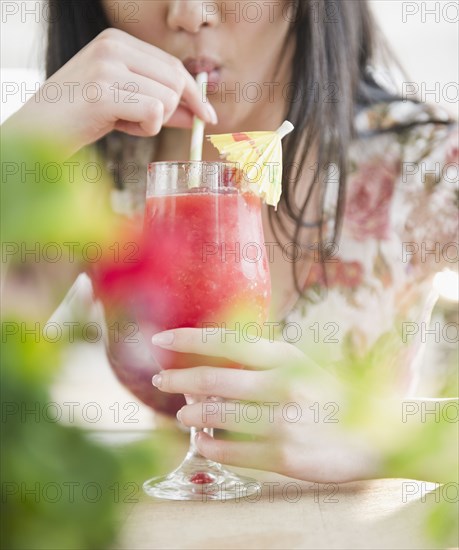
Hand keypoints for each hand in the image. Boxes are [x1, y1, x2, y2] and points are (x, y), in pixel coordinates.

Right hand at [4, 28, 216, 155]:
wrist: (40, 130)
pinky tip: (119, 127)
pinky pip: (153, 114)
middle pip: (176, 81)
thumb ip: (161, 102)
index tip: (206, 115)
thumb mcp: (124, 101)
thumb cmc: (82, 115)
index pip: (173, 66)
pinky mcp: (104, 93)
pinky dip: (144, 129)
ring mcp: (107, 67)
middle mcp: (113, 46)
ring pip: (167, 99)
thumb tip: (198, 113)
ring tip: (123, 122)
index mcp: (116, 41)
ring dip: (153, 122)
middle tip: (143, 122)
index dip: (193, 94)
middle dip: (171, 110)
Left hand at [151, 328, 379, 482]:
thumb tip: (210, 359)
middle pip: (212, 380)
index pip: (224, 341)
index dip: (187, 339)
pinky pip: (231, 451)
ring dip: (191, 415)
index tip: (160, 340)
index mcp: (285, 357)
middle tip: (162, 380)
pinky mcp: (284, 456)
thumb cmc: (329, 394)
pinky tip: (202, 443)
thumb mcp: (301, 365)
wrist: (375, 436)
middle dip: (178, 379)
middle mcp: (282, 385)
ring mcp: (283, 422)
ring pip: (217, 416)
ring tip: (183, 414)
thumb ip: (261, 360)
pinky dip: (209, 446)